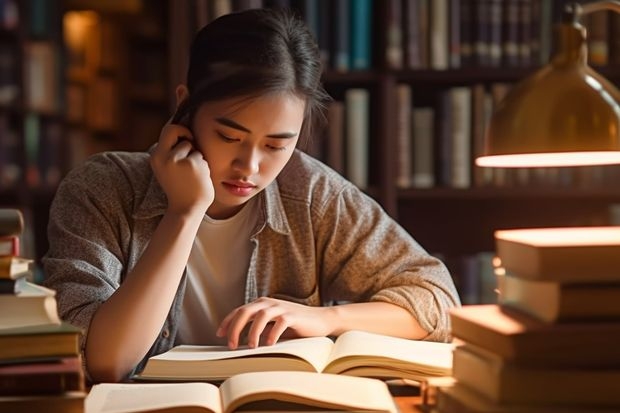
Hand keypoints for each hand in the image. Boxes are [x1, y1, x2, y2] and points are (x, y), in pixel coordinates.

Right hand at [150, 121, 213, 215]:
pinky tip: (199, 178)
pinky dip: (203, 166)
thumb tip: (183, 129)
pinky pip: (202, 157)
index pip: (167, 130)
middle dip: (185, 132)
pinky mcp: (192, 164)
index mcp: (156, 157)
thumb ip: (172, 151)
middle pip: (175, 129)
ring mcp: (178, 159)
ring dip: (196, 157)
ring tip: (192, 173)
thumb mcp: (168, 168)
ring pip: (192, 146)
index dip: (179, 129)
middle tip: (192, 143)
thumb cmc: (180, 188)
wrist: (186, 209)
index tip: (186, 135)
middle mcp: (164, 156)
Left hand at [216, 297, 335, 348]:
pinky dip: (272, 334)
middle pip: (245, 312)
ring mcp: (281, 308)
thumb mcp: (272, 324)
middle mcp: (269, 303)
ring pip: (260, 316)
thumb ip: (259, 327)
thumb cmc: (295, 325)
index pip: (239, 310)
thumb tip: (240, 340)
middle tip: (231, 345)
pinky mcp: (293, 315)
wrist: (321, 319)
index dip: (228, 322)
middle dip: (235, 328)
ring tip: (251, 346)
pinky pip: (279, 323)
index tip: (219, 334)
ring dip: (252, 332)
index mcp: (262, 304)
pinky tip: (269, 344)